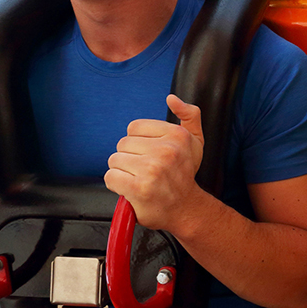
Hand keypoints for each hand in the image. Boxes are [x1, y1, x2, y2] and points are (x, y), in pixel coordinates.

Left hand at [105, 94, 204, 233]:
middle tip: (144, 170)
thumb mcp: (195, 141)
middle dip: (129, 157)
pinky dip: (116, 184)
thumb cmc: (186, 174)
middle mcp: (166, 151)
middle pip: (123, 144)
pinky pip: (111, 177)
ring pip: (114, 160)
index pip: (134, 128)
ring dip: (121, 171)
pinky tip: (130, 189)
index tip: (149, 154)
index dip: (138, 143)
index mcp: (177, 136)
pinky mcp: (139, 188)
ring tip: (138, 179)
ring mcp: (152, 170)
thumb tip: (171, 98)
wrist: (186, 209)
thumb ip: (189, 115)